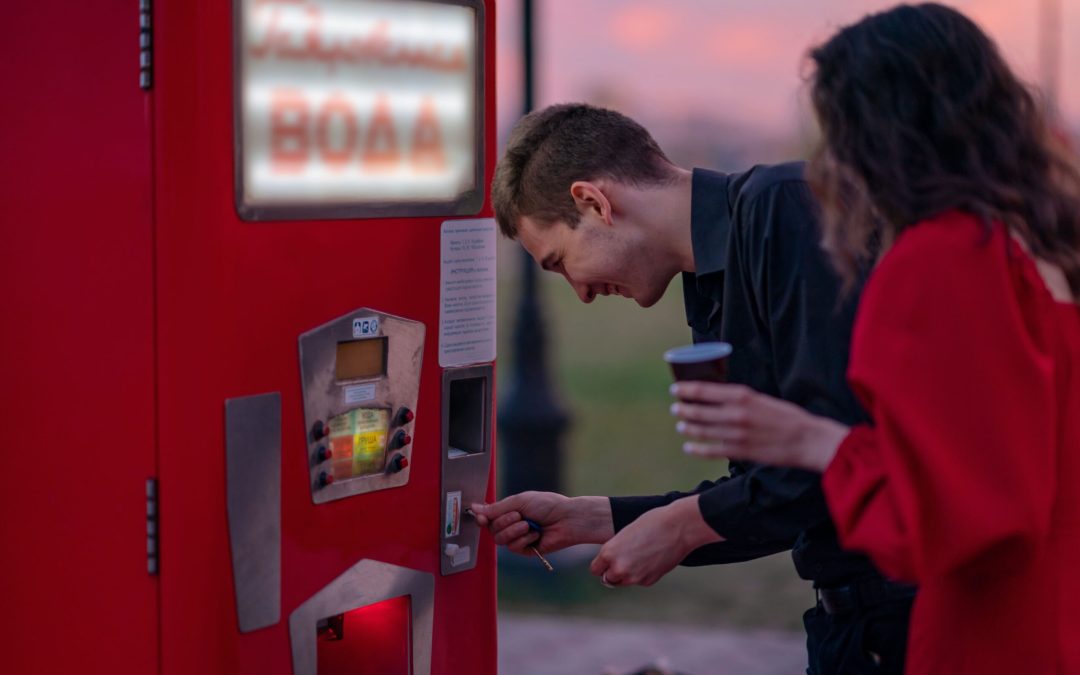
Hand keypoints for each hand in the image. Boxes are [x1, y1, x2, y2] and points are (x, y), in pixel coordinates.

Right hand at [470, 492, 613, 555]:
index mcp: (509, 510)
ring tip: (528, 525)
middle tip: (518, 515)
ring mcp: (518, 538)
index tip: (482, 518)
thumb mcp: (519, 501)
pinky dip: (523, 539)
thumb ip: (496, 508)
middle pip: (492, 529)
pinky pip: (513, 548)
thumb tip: (474, 509)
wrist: (566, 518)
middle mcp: (511, 524)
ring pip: (500, 540)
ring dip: (513, 531)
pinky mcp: (526, 550)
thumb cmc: (547, 505)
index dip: (482, 518)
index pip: (488, 517)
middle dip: (504, 522)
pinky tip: (535, 534)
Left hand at [589, 495, 720, 586]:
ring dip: (627, 574)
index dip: (602, 565)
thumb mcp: (625, 534)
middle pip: (608, 579)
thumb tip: (612, 565)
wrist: (678, 527)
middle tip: (624, 559)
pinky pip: (640, 581)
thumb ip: (616, 550)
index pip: (596, 569)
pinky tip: (652, 559)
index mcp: (609, 553)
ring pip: (623, 582)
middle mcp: (619, 568)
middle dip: (613, 572)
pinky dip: (643, 574)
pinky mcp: (649, 581)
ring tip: (639, 557)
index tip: (608, 561)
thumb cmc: (651, 523)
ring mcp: (634, 577)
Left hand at [670, 382, 848, 471]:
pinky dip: (697, 449)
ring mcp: (736, 434)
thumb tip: (718, 398)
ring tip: (681, 425)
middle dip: (684, 409)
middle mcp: (735, 413)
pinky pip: (711, 450)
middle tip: (676, 408)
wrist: (806, 439)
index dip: (686, 390)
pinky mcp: (740, 451)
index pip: (704, 390)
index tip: (675, 389)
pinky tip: (689, 447)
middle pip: (699, 410)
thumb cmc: (786, 416)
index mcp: (742, 396)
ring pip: (702, 430)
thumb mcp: (762, 399)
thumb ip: (740, 399)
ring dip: (688, 427)